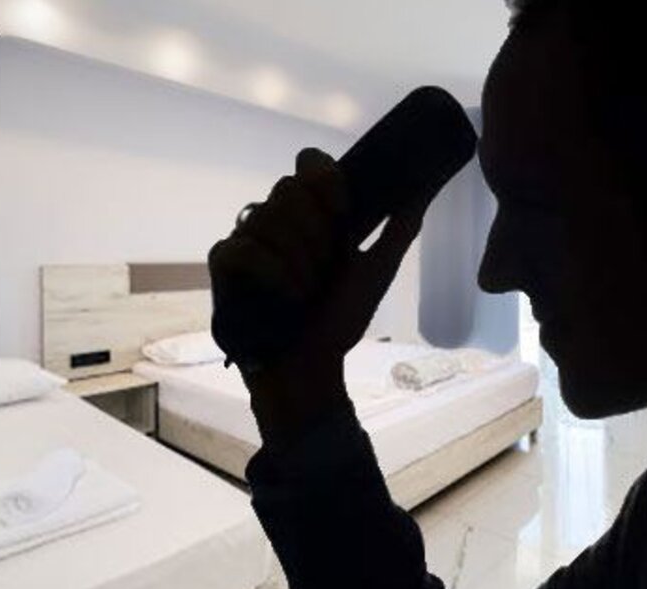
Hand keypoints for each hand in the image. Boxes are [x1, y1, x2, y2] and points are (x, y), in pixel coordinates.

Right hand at [208, 148, 424, 446]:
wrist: (312, 367)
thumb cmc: (339, 322)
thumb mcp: (376, 273)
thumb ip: (398, 231)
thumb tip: (421, 193)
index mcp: (313, 215)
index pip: (310, 163)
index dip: (325, 181)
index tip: (344, 215)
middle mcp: (278, 219)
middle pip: (288, 187)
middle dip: (316, 232)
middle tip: (325, 269)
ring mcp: (249, 238)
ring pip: (266, 216)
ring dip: (298, 262)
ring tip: (306, 293)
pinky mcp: (225, 263)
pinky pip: (243, 246)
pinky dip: (271, 272)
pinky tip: (285, 296)